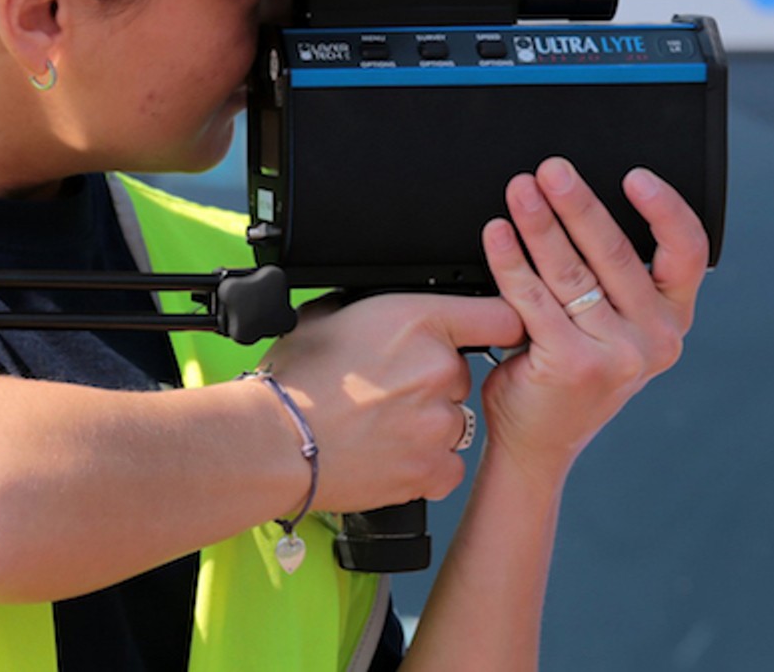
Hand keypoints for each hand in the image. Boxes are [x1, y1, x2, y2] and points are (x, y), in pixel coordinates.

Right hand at [259, 292, 524, 512]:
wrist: (273, 441)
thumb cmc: (296, 380)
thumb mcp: (331, 314)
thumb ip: (374, 306)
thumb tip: (384, 304)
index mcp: (421, 321)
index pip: (500, 315)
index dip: (500, 322)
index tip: (500, 330)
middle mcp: (440, 369)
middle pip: (462, 372)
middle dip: (433, 381)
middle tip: (387, 391)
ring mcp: (439, 423)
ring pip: (452, 420)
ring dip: (427, 423)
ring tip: (378, 425)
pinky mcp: (432, 469)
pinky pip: (447, 464)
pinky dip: (426, 463)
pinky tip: (390, 453)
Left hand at [478, 158, 707, 482]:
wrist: (538, 441)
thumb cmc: (568, 369)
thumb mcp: (612, 323)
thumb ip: (611, 275)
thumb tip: (577, 198)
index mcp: (672, 318)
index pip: (688, 253)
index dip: (665, 209)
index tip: (634, 177)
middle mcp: (655, 338)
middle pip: (617, 252)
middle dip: (579, 203)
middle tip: (551, 170)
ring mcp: (617, 355)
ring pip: (571, 271)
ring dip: (540, 223)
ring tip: (520, 191)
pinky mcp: (572, 365)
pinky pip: (533, 298)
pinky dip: (511, 260)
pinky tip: (497, 234)